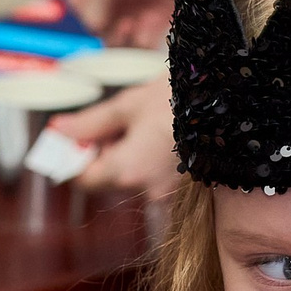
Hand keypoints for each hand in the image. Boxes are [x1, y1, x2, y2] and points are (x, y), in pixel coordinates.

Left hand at [52, 78, 179, 197]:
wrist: (231, 98)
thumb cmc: (181, 98)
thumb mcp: (128, 105)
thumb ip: (90, 123)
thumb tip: (59, 131)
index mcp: (127, 171)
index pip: (83, 180)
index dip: (73, 158)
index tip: (75, 138)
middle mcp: (146, 190)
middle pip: (108, 178)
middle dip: (104, 152)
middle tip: (115, 121)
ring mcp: (169, 193)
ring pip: (132, 177)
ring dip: (128, 154)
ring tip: (144, 123)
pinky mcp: (185, 188)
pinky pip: (154, 178)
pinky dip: (149, 160)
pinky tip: (160, 135)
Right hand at [69, 0, 183, 47]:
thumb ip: (90, 6)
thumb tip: (95, 28)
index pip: (80, 9)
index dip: (85, 16)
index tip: (95, 17)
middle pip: (100, 29)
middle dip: (106, 31)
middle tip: (117, 24)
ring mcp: (134, 8)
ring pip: (120, 40)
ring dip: (123, 40)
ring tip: (131, 26)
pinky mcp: (155, 18)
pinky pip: (143, 41)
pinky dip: (142, 40)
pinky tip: (145, 28)